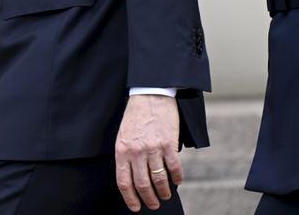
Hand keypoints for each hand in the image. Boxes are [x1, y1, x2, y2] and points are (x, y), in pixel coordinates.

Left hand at [115, 95, 182, 211]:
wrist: (150, 94)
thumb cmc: (136, 115)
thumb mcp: (124, 135)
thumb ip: (127, 155)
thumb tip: (133, 177)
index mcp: (122, 150)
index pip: (124, 182)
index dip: (130, 198)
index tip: (135, 207)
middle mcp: (136, 151)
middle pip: (142, 184)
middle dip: (149, 199)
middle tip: (153, 204)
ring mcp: (152, 148)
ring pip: (158, 179)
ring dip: (163, 191)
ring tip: (165, 195)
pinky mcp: (168, 144)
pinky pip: (173, 168)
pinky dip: (176, 178)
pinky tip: (176, 181)